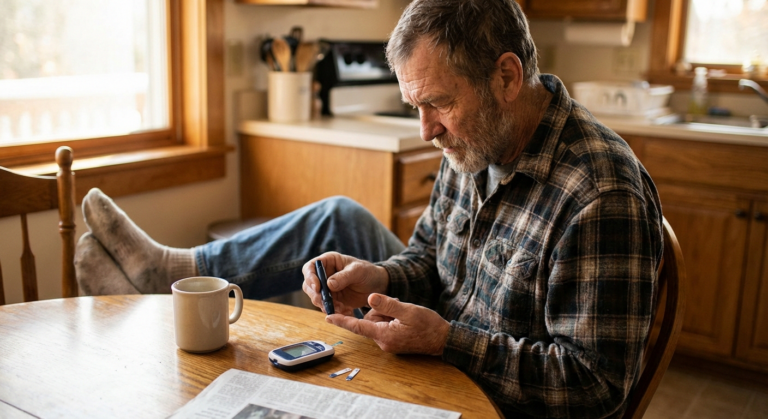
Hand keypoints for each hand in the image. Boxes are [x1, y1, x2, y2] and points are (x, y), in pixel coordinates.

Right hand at [302, 252, 388, 315]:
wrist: (376, 286)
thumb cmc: (367, 272)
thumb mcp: (358, 271)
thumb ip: (344, 276)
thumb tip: (328, 284)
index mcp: (328, 261)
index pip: (310, 268)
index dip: (310, 277)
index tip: (318, 288)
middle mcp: (323, 274)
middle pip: (309, 285)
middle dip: (316, 296)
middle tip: (327, 303)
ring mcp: (326, 288)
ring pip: (316, 298)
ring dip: (326, 305)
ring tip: (341, 308)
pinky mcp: (331, 300)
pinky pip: (326, 307)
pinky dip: (334, 311)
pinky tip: (346, 311)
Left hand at [326, 293, 449, 355]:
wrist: (443, 340)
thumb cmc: (428, 325)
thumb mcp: (408, 310)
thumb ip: (387, 304)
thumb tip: (369, 298)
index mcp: (384, 335)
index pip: (357, 326)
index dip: (342, 320)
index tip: (327, 317)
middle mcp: (383, 342)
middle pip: (370, 320)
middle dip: (380, 311)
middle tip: (399, 307)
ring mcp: (388, 343)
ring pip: (378, 322)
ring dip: (388, 314)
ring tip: (405, 314)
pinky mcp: (394, 342)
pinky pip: (385, 326)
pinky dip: (392, 319)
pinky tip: (405, 319)